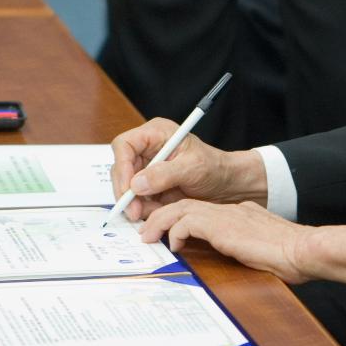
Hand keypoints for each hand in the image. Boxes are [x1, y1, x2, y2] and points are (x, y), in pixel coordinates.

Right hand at [108, 118, 265, 221]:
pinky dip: (143, 208)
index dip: (122, 167)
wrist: (225, 185)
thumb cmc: (214, 167)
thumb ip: (164, 174)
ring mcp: (146, 167)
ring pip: (126, 186)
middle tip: (133, 211)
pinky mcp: (149, 185)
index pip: (125, 145)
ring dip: (135, 203)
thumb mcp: (192, 168)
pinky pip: (136, 198)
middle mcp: (147, 149)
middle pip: (121, 168)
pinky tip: (159, 210)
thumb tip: (137, 184)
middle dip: (125, 191)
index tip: (128, 189)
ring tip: (154, 211)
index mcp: (156, 133)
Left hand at [140, 199, 345, 285]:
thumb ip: (245, 245)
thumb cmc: (289, 254)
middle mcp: (229, 210)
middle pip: (185, 204)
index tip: (167, 231)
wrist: (300, 249)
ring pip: (180, 209)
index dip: (180, 218)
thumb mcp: (260, 248)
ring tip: (148, 237)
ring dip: (160, 223)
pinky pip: (186, 223)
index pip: (201, 209)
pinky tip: (174, 246)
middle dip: (162, 216)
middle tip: (147, 232)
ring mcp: (225, 215)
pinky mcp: (221, 226)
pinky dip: (174, 232)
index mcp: (239, 213)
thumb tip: (237, 253)